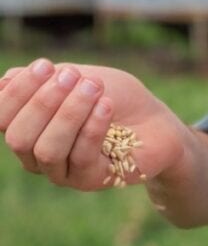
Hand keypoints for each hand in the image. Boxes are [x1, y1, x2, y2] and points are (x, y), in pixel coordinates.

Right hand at [0, 58, 185, 189]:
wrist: (156, 120)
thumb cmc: (112, 96)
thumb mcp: (77, 78)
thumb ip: (42, 81)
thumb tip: (3, 81)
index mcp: (27, 128)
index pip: (2, 117)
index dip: (17, 92)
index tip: (46, 65)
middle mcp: (37, 156)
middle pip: (19, 137)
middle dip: (43, 102)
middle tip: (73, 75)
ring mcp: (62, 172)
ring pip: (47, 150)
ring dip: (68, 114)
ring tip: (93, 87)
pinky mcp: (90, 180)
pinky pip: (81, 157)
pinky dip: (92, 127)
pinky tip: (106, 105)